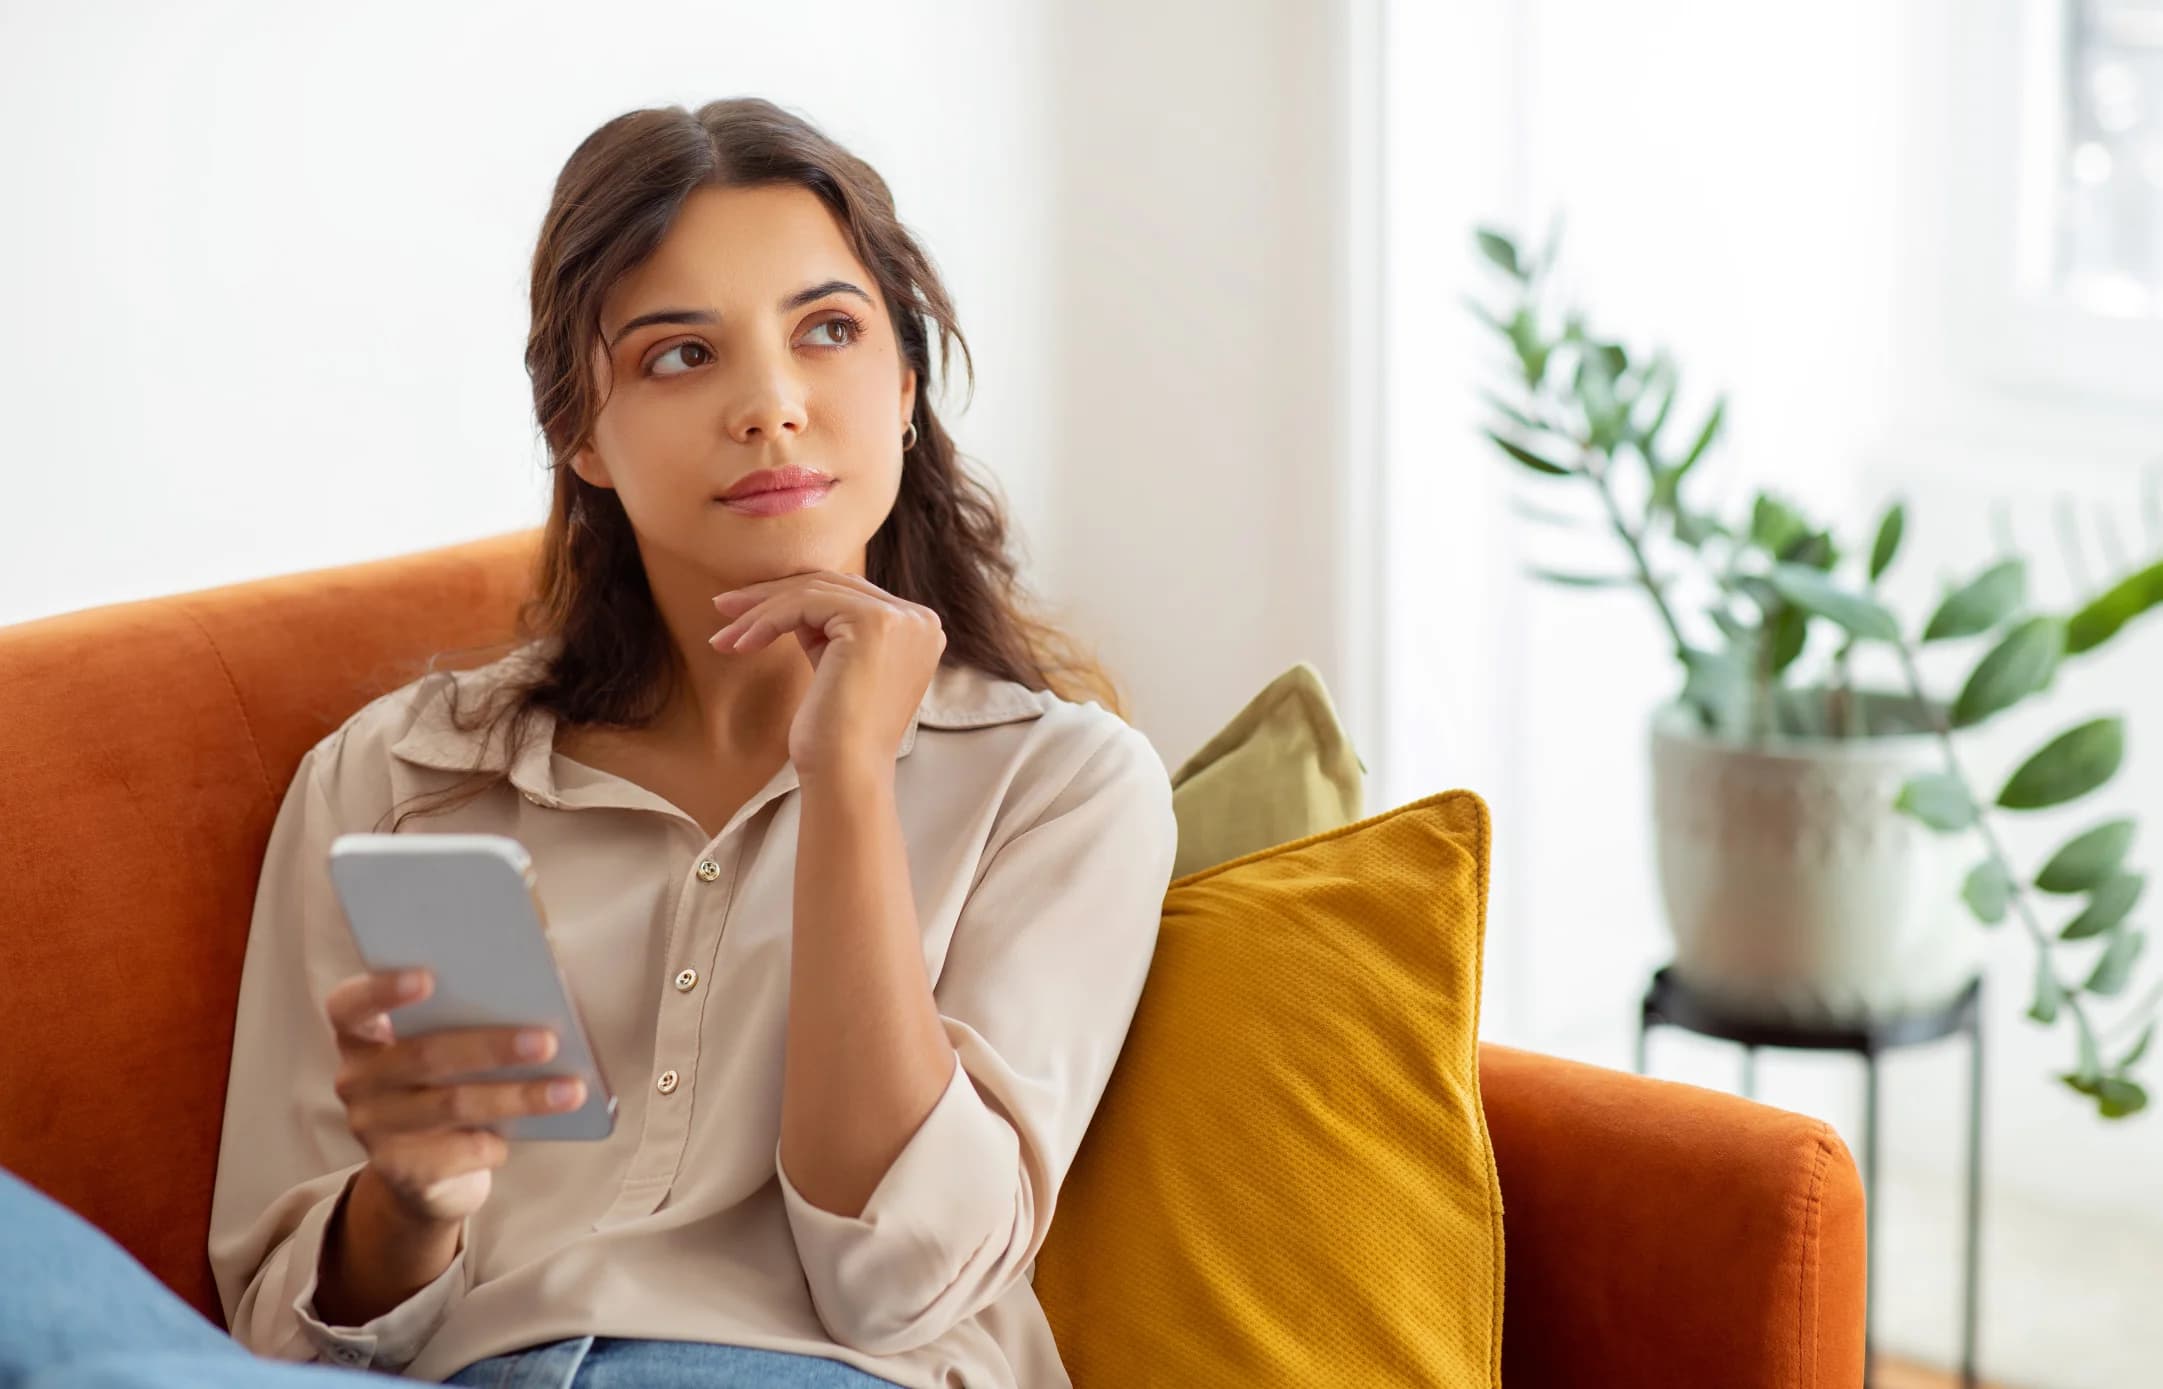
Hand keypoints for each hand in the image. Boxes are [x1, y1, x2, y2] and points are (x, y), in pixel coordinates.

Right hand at [323, 966, 585, 1225]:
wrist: (430, 1173)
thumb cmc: (449, 1083)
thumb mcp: (449, 1046)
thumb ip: (469, 1014)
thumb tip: (535, 993)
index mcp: (362, 1034)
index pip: (351, 1005)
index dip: (383, 989)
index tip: (429, 976)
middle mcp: (356, 1078)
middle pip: (424, 1055)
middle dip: (492, 1047)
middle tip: (547, 1041)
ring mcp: (372, 1127)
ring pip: (451, 1104)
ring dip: (517, 1096)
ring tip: (570, 1090)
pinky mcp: (398, 1170)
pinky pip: (457, 1152)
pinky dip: (496, 1143)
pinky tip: (524, 1136)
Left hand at [708, 570, 945, 778]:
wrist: (846, 773)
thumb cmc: (836, 735)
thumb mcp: (838, 666)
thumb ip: (828, 630)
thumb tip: (783, 596)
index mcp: (917, 629)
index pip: (847, 595)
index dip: (793, 597)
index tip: (745, 611)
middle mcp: (918, 619)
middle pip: (831, 587)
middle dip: (771, 596)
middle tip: (723, 608)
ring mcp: (900, 619)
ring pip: (814, 593)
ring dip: (759, 610)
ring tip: (723, 635)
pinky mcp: (874, 622)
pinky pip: (805, 605)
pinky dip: (766, 621)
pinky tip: (740, 644)